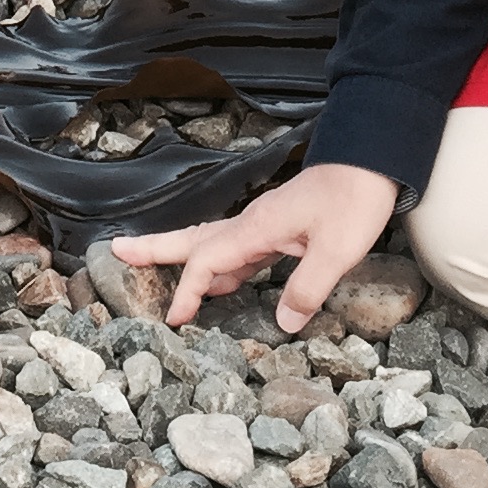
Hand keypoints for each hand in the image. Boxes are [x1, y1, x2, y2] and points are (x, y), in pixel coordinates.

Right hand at [113, 162, 398, 331]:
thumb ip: (306, 287)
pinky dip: (218, 265)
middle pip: (194, 239)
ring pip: (212, 243)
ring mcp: (263, 224)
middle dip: (156, 248)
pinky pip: (236, 249)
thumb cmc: (353, 200)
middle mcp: (252, 223)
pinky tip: (219, 282)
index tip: (174, 318)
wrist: (370, 163)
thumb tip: (282, 324)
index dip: (188, 290)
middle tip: (117, 251)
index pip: (208, 261)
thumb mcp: (336, 250)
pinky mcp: (278, 229)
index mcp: (257, 227)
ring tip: (150, 265)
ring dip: (182, 255)